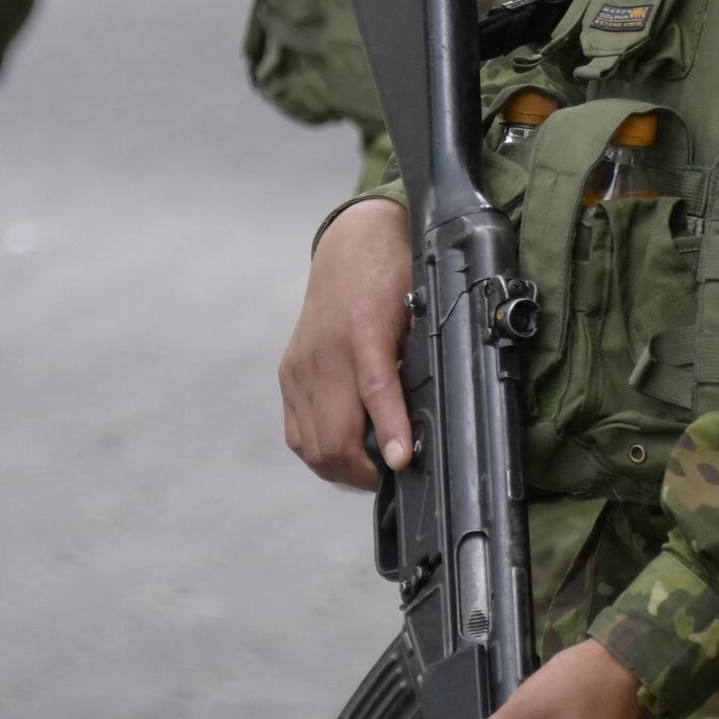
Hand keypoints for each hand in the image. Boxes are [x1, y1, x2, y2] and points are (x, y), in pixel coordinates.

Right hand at [281, 197, 416, 488]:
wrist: (352, 242)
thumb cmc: (393, 274)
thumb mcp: (418, 310)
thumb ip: (419, 358)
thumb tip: (430, 412)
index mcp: (363, 332)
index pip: (375, 391)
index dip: (391, 432)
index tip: (403, 462)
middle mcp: (325, 353)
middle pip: (332, 435)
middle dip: (363, 470)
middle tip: (392, 475)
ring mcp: (301, 367)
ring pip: (310, 444)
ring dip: (340, 468)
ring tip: (370, 470)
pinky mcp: (288, 374)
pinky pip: (296, 432)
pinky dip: (319, 450)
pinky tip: (343, 452)